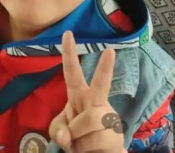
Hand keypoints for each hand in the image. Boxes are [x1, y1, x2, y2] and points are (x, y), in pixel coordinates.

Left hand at [49, 31, 126, 152]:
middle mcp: (96, 102)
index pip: (72, 72)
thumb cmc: (79, 138)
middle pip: (101, 84)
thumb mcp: (61, 132)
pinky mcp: (116, 134)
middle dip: (105, 68)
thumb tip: (66, 136)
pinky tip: (89, 150)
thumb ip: (58, 130)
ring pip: (89, 120)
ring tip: (80, 144)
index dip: (69, 54)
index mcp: (80, 96)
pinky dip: (84, 148)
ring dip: (78, 136)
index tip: (68, 34)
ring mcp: (108, 117)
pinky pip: (95, 139)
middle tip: (110, 51)